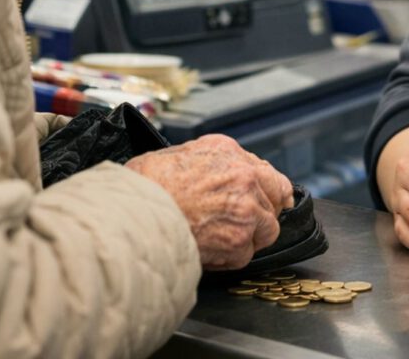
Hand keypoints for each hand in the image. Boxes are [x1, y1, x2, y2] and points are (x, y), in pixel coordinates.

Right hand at [126, 134, 293, 268]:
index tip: (272, 200)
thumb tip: (229, 171)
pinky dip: (229, 257)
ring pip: (266, 229)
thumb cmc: (147, 184)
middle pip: (276, 201)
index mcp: (229, 152)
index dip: (271, 191)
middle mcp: (244, 177)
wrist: (132, 213)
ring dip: (248, 236)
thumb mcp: (183, 153)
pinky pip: (246, 254)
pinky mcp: (238, 240)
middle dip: (261, 213)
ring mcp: (246, 209)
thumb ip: (215, 161)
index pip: (270, 174)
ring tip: (219, 237)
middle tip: (238, 223)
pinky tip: (208, 248)